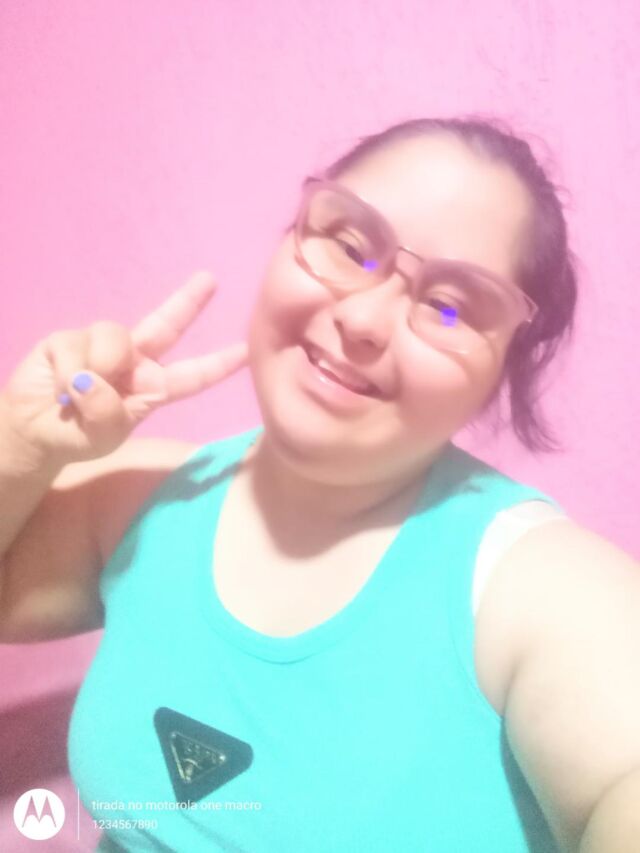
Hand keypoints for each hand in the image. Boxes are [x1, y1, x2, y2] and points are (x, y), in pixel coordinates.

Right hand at [0, 271, 248, 466]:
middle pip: (166, 325)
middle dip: (188, 301)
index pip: (191, 376)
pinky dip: (68, 375)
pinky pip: (77, 348)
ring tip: (76, 396)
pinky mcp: (68, 340)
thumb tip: (95, 377)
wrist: (34, 433)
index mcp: (153, 388)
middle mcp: (133, 360)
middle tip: (210, 280)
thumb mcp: (103, 436)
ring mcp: (102, 346)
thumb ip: (108, 413)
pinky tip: (59, 388)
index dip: (218, 364)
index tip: (246, 351)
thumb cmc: (78, 436)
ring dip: (96, 372)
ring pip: (114, 340)